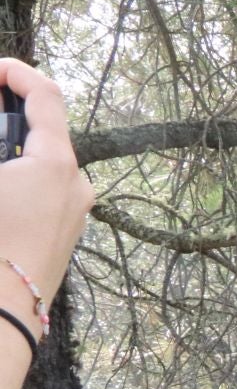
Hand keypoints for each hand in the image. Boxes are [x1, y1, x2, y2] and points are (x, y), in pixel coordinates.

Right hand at [0, 60, 92, 325]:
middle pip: (42, 130)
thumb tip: (3, 139)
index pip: (45, 95)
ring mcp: (74, 213)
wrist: (1, 315)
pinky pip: (41, 192)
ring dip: (10, 153)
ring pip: (40, 163)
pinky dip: (16, 181)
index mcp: (56, 165)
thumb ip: (0, 141)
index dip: (16, 72)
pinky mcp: (64, 235)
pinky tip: (1, 191)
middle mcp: (76, 185)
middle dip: (6, 119)